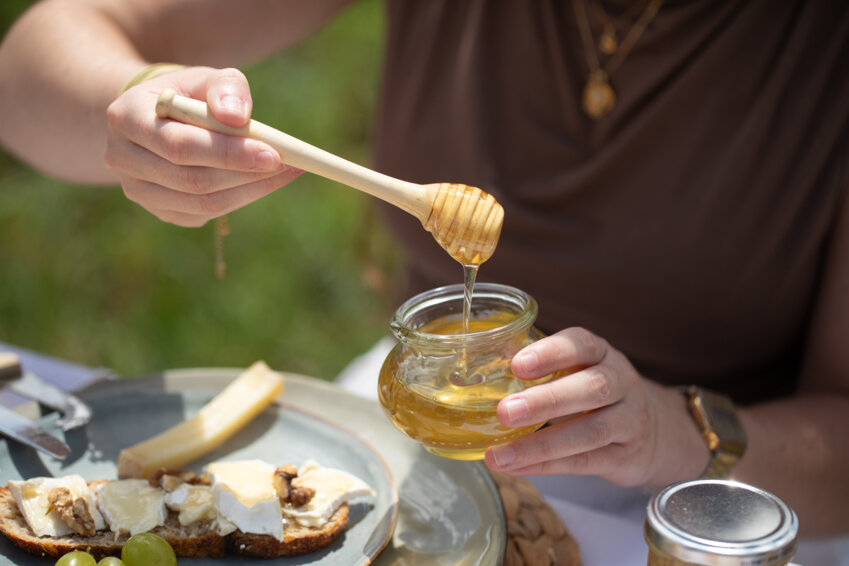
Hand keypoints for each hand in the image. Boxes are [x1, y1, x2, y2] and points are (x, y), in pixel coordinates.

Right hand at [105, 66, 301, 226]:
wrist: (157, 120)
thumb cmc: (188, 95)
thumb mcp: (205, 78)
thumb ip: (225, 88)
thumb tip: (239, 118)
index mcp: (126, 118)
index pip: (180, 146)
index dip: (229, 153)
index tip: (274, 153)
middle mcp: (123, 159)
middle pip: (192, 180)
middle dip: (246, 174)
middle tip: (289, 164)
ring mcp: (139, 191)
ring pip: (203, 203)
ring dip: (250, 190)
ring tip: (285, 171)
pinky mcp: (162, 211)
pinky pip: (206, 213)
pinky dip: (241, 198)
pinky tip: (264, 181)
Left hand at [485, 327, 708, 487]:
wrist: (655, 430)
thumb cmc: (596, 392)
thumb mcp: (579, 368)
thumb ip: (540, 366)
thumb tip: (481, 366)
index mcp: (601, 354)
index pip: (582, 345)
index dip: (551, 353)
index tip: (517, 364)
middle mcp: (620, 383)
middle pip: (592, 389)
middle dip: (546, 401)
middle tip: (505, 411)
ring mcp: (628, 421)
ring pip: (589, 432)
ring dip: (540, 445)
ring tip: (500, 455)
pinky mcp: (624, 457)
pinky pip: (585, 462)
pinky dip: (547, 467)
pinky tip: (516, 468)